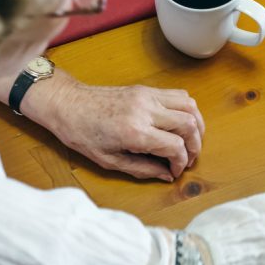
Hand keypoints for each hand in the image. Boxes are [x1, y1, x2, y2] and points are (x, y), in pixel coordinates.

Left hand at [35, 77, 204, 180]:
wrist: (68, 104)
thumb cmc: (82, 133)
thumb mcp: (109, 161)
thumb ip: (142, 169)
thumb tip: (166, 175)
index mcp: (134, 132)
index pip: (175, 147)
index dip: (181, 163)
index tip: (175, 171)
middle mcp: (145, 111)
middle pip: (189, 125)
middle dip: (195, 146)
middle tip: (188, 159)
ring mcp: (147, 96)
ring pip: (190, 106)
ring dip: (197, 125)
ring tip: (191, 141)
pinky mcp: (146, 89)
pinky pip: (178, 95)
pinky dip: (187, 110)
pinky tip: (181, 123)